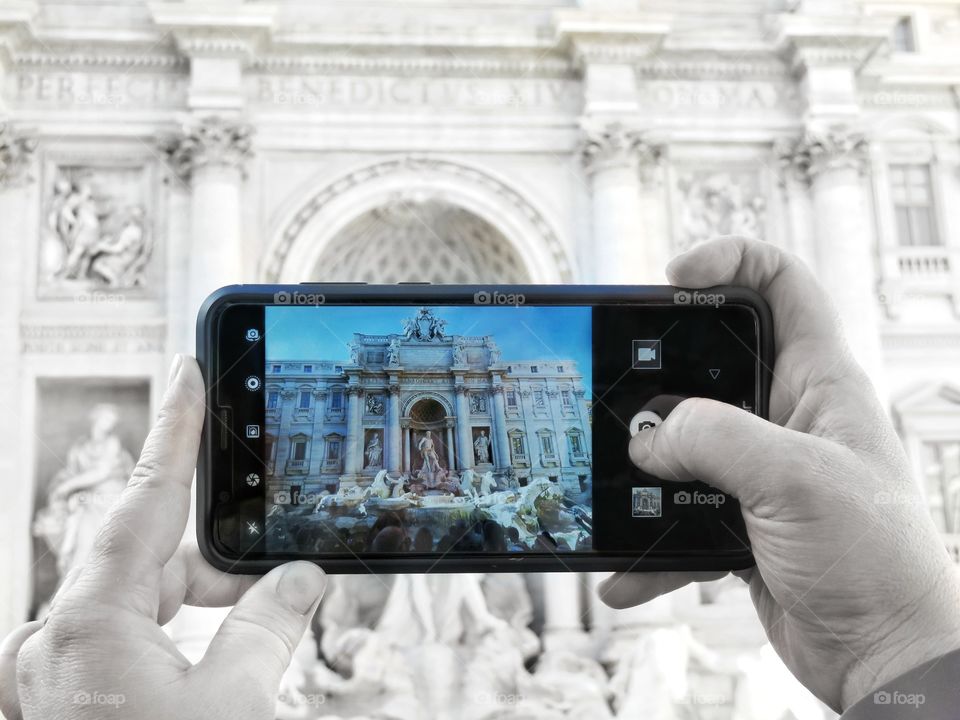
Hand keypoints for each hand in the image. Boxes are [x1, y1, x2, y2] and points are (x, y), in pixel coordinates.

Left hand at [0, 355, 326, 719]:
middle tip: (281, 540)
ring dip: (208, 598)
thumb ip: (269, 628)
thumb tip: (304, 579)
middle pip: (148, 554)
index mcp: (85, 625)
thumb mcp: (236, 705)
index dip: (177, 431)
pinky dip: (185, 633)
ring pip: (143, 600)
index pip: (145, 499)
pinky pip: (134, 638)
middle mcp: (59, 638)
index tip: (192, 373)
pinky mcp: (76, 697)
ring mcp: (62, 671)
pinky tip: (229, 651)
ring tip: (271, 604)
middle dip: (219, 547)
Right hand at [598, 237, 959, 711]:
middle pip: (711, 361)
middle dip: (660, 372)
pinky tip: (628, 573)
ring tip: (616, 489)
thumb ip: (713, 439)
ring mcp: (761, 470)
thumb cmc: (876, 563)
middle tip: (621, 387)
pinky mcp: (740, 519)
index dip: (729, 261)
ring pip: (685, 442)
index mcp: (820, 383)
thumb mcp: (793, 480)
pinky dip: (650, 542)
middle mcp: (788, 418)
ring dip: (645, 470)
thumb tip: (647, 440)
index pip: (780, 285)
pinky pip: (678, 512)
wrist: (885, 660)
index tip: (673, 276)